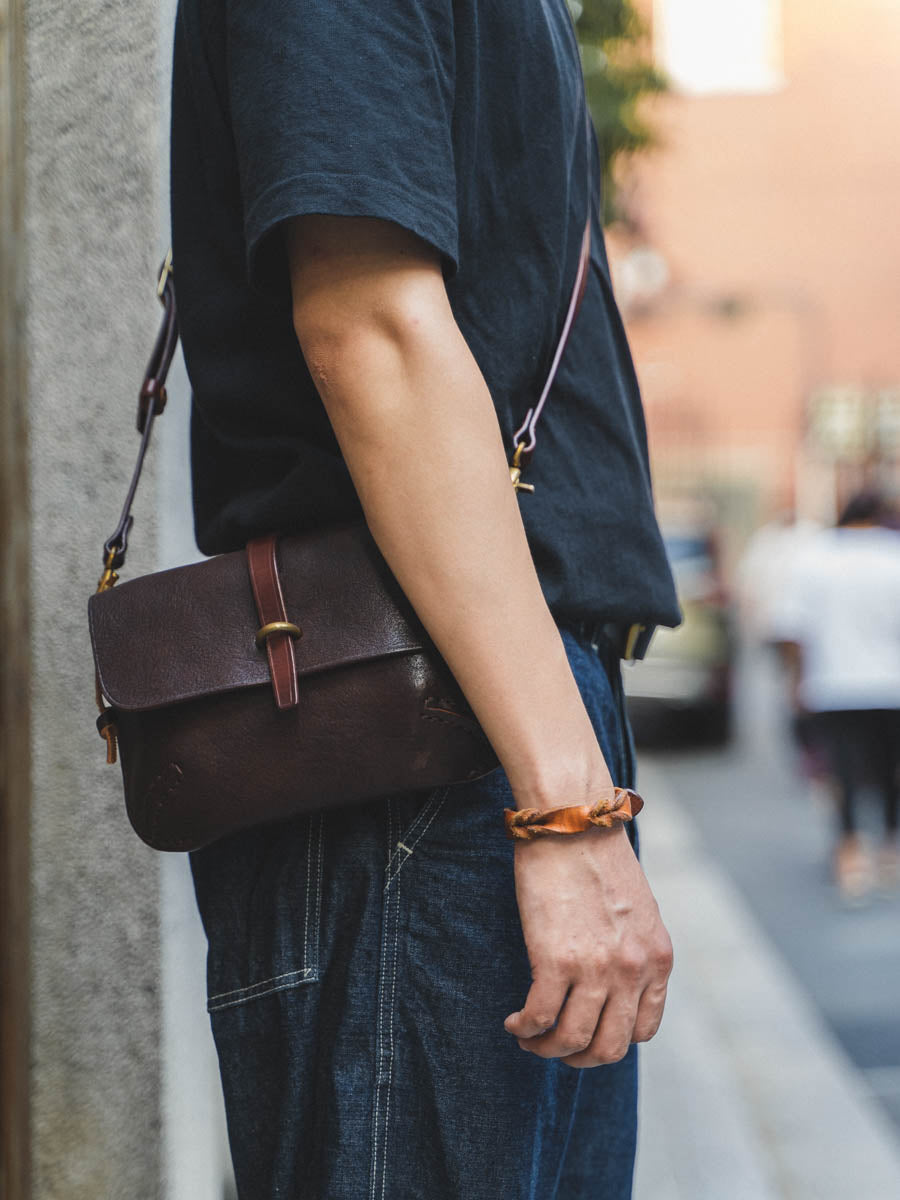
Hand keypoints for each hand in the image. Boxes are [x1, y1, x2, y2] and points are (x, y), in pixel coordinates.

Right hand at [504, 817, 672, 1067]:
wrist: (572, 821)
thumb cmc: (596, 855)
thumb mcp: (636, 909)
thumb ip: (632, 949)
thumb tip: (611, 982)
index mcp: (657, 958)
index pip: (644, 1029)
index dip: (612, 1039)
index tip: (587, 1030)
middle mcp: (633, 970)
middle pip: (610, 1047)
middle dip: (579, 1058)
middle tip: (555, 1047)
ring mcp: (596, 969)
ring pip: (572, 1040)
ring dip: (546, 1049)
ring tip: (529, 1037)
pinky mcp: (555, 960)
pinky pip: (539, 1018)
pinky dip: (525, 1029)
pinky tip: (515, 1022)